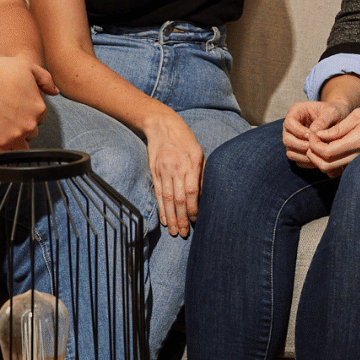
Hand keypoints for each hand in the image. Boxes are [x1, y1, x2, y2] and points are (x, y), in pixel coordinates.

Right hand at [143, 111, 204, 237]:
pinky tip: (165, 220)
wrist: (162, 126)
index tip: (196, 220)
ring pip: (167, 199)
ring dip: (171, 218)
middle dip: (182, 218)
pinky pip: (158, 194)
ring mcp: (163, 171)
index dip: (194, 208)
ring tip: (175, 231)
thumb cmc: (185, 140)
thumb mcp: (199, 153)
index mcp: (191, 164)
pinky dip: (161, 208)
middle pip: (179, 199)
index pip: (192, 192)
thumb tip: (205, 196)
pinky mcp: (154, 172)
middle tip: (184, 233)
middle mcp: (176, 168)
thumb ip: (201, 174)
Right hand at [284, 100, 349, 167]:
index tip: (312, 136)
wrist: (339, 120)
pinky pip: (297, 160)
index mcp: (296, 112)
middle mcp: (291, 127)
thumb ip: (323, 120)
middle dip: (300, 145)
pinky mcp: (298, 150)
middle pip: (286, 139)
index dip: (299, 131)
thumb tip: (314, 133)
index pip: (289, 123)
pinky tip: (319, 159)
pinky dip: (306, 162)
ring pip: (290, 152)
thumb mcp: (332, 112)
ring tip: (318, 154)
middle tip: (315, 147)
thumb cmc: (334, 113)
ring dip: (303, 155)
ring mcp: (293, 139)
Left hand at [306, 102, 359, 175]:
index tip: (312, 134)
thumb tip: (320, 135)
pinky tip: (331, 148)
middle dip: (313, 155)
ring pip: (333, 169)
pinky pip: (342, 167)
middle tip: (311, 141)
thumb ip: (339, 127)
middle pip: (326, 165)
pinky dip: (331, 161)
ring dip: (321, 159)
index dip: (313, 145)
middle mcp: (359, 155)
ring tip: (319, 144)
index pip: (326, 152)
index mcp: (358, 141)